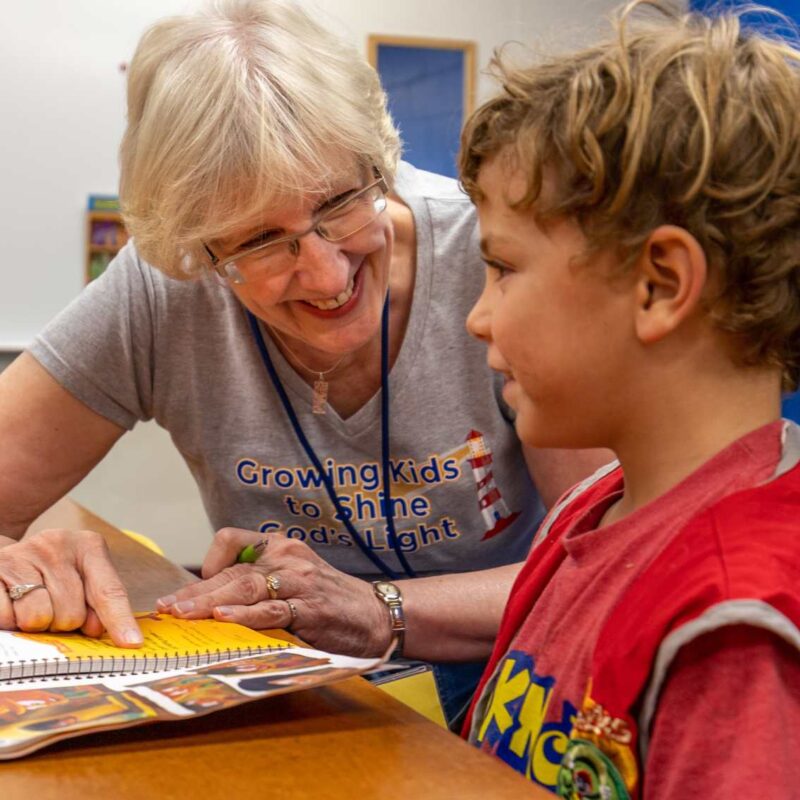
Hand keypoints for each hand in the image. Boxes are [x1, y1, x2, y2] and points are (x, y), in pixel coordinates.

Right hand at [0, 529, 141, 645]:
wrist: (9, 557)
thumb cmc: (52, 575)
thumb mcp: (82, 579)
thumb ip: (97, 604)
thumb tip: (95, 630)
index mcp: (88, 547)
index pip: (109, 591)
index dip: (119, 620)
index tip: (131, 643)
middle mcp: (57, 545)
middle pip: (71, 613)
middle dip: (62, 623)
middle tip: (53, 609)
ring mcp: (23, 554)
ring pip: (38, 617)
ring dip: (35, 624)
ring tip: (31, 606)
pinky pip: (6, 616)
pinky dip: (9, 620)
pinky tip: (12, 606)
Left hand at [157, 528, 391, 656]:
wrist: (378, 614)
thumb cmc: (330, 600)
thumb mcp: (295, 579)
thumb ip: (261, 583)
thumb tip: (211, 604)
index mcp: (281, 546)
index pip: (231, 540)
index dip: (208, 562)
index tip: (195, 588)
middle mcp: (288, 557)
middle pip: (231, 570)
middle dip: (195, 591)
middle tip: (166, 607)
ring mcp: (300, 582)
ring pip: (245, 586)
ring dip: (210, 601)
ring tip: (183, 613)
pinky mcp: (310, 609)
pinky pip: (272, 610)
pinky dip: (246, 615)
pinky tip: (225, 619)